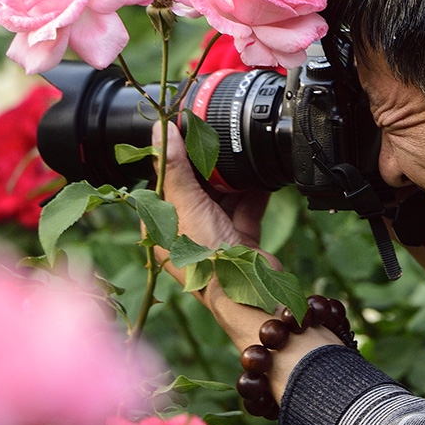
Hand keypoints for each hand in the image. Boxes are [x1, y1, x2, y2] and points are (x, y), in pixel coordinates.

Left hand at [152, 121, 279, 279]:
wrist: (248, 291)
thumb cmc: (206, 258)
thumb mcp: (187, 206)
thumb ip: (175, 169)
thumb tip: (161, 133)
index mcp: (162, 225)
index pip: (165, 182)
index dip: (175, 157)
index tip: (187, 133)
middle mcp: (186, 230)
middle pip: (195, 187)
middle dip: (209, 166)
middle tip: (218, 139)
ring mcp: (213, 235)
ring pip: (222, 197)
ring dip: (233, 180)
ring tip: (242, 155)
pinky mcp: (239, 239)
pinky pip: (246, 209)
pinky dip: (254, 195)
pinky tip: (262, 178)